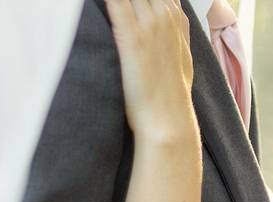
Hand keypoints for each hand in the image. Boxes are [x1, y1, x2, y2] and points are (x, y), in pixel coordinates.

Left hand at [106, 0, 197, 140]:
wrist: (167, 118)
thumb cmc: (171, 94)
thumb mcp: (183, 57)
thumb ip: (177, 34)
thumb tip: (174, 27)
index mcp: (176, 19)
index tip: (130, 7)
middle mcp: (164, 16)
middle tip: (116, 10)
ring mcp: (149, 24)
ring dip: (115, 0)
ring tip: (96, 8)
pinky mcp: (131, 36)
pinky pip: (114, 2)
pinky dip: (106, 1)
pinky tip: (88, 6)